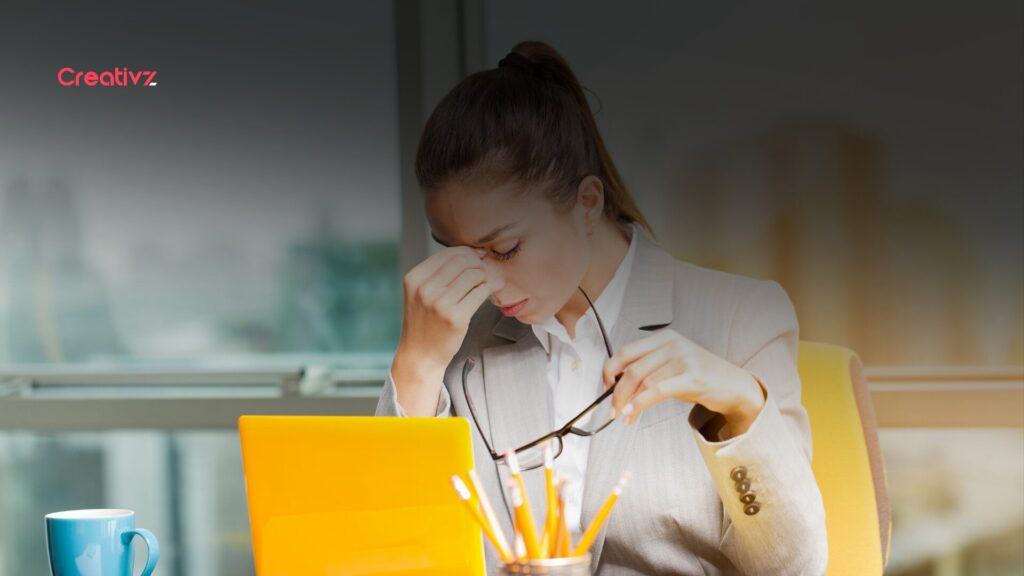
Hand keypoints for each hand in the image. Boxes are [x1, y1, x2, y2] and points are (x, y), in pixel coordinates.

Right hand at [391, 246, 502, 415]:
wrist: (421, 355)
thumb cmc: (425, 321)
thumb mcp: (420, 293)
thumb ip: (438, 273)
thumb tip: (472, 253)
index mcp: (415, 279)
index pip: (447, 254)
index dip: (467, 252)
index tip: (478, 257)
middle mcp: (425, 289)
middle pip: (462, 261)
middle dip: (478, 263)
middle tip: (484, 271)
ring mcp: (440, 303)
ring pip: (474, 275)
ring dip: (484, 277)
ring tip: (484, 284)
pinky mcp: (456, 318)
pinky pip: (480, 292)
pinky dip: (486, 290)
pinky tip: (484, 295)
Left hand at [601, 329, 765, 437]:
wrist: (734, 386)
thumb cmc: (699, 377)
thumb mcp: (671, 365)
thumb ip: (648, 369)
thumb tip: (616, 387)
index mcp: (664, 338)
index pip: (625, 352)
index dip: (609, 371)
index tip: (605, 388)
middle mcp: (673, 344)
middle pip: (631, 368)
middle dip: (616, 392)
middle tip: (612, 410)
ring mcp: (684, 359)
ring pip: (642, 381)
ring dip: (627, 403)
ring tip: (624, 417)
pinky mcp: (693, 378)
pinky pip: (658, 390)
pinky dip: (640, 403)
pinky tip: (632, 413)